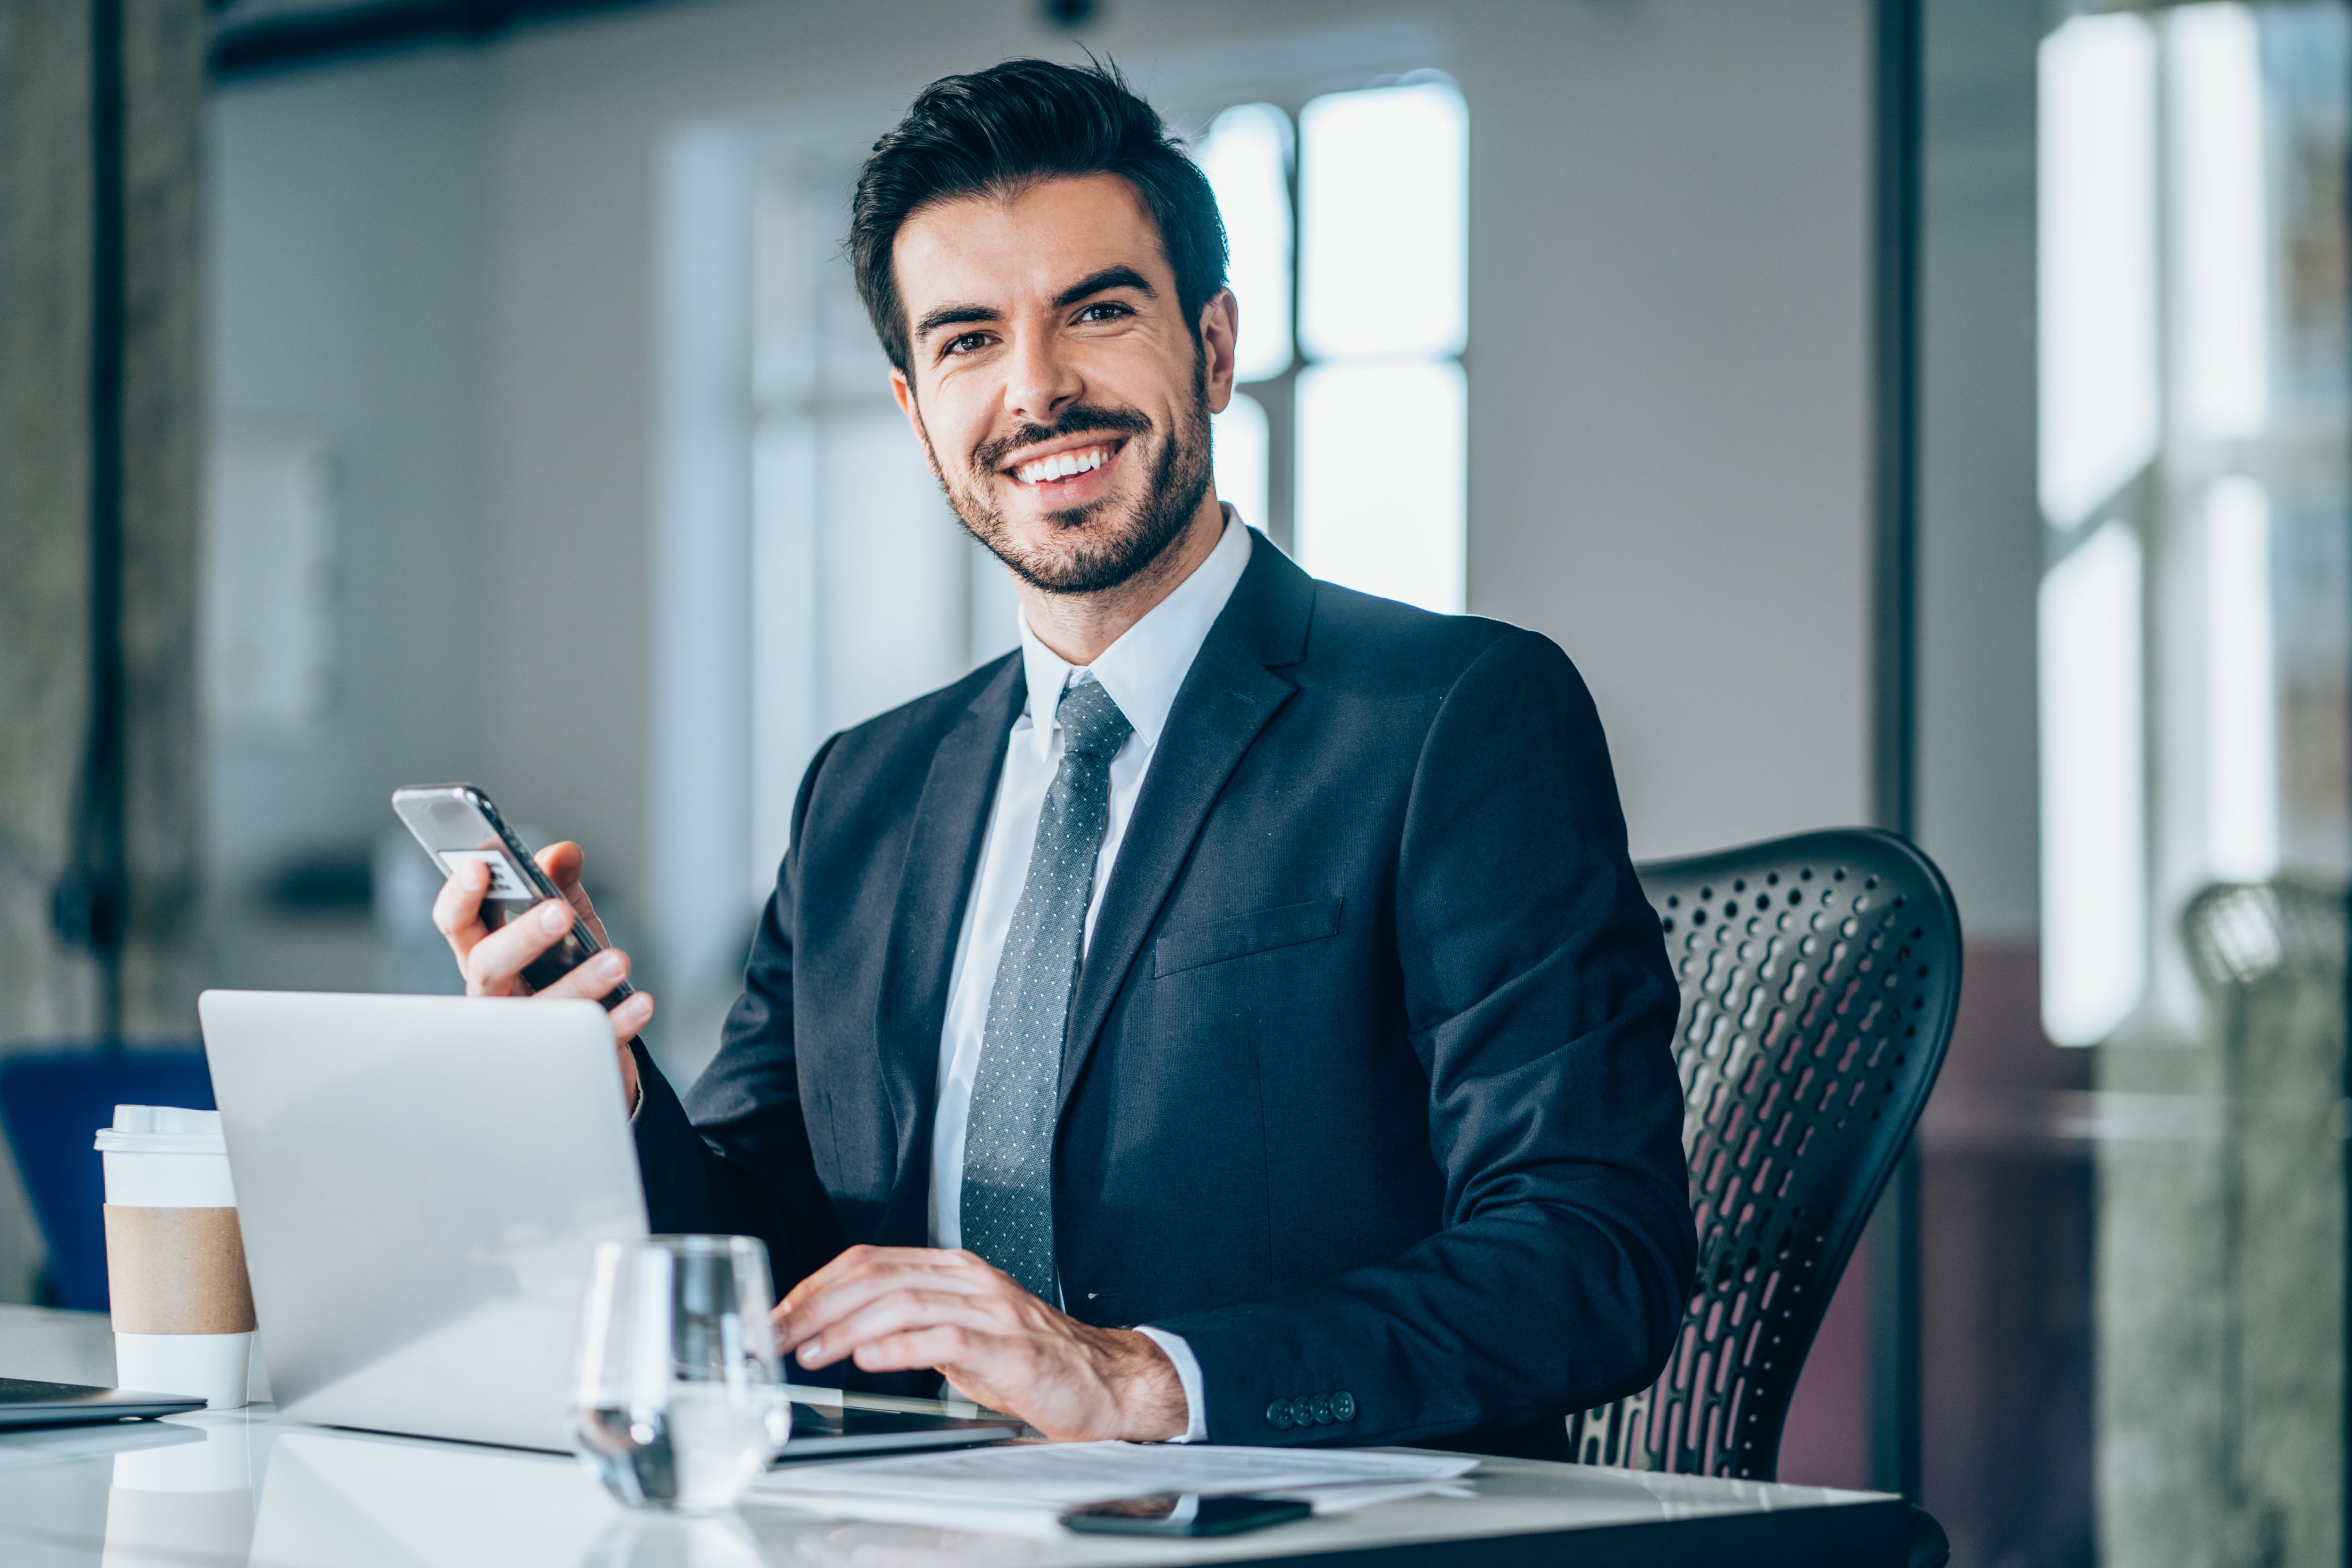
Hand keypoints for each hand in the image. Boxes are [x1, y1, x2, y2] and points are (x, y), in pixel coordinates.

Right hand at [431, 840, 651, 1108]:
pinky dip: (617, 1021)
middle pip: (487, 965)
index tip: (479, 866)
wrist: (594, 1029)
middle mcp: (494, 993)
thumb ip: (559, 883)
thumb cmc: (565, 967)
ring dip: (580, 981)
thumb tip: (562, 854)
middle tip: (558, 912)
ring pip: (539, 1009)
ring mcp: (523, 1030)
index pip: (457, 923)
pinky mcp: (563, 1056)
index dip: (460, 896)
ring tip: (618, 960)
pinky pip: (587, 1040)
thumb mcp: (566, 919)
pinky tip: (639, 1002)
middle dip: (521, 937)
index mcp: (484, 951)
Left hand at [775, 1246, 1185, 1442]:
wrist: (1105, 1381)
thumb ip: (910, 1325)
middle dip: (817, 1306)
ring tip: (808, 1352)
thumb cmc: (1031, 1362)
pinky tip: (867, 1358)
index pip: (870, 1261)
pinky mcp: (1009, 1346)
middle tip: (777, 1335)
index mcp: (955, 1270)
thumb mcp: (961, 1334)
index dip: (817, 1286)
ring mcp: (991, 1309)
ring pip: (903, 1301)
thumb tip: (842, 1336)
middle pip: (877, 1276)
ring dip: (845, 1328)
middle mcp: (969, 1279)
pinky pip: (944, 1337)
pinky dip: (899, 1345)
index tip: (779, 1315)